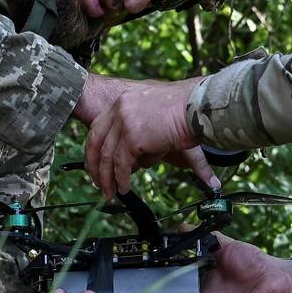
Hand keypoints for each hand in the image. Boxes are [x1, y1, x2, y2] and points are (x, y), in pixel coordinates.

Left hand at [84, 76, 215, 197]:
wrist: (197, 106)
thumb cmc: (186, 109)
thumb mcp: (155, 110)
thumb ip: (141, 123)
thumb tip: (137, 147)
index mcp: (123, 100)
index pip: (98, 127)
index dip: (94, 149)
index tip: (95, 164)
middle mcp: (119, 109)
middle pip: (96, 142)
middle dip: (95, 166)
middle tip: (98, 182)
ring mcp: (124, 122)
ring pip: (107, 156)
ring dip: (108, 178)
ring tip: (110, 192)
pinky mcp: (133, 137)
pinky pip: (121, 164)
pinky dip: (122, 179)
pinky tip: (124, 188)